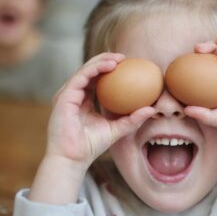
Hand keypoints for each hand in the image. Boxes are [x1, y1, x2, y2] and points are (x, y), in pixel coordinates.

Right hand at [30, 53, 155, 203]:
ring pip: (85, 70)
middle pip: (89, 70)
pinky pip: (81, 77)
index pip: (95, 79)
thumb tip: (152, 109)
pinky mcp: (64, 96)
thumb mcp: (117, 130)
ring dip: (101, 61)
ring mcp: (67, 94)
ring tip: (118, 59)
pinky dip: (95, 69)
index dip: (109, 69)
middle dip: (106, 59)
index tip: (128, 66)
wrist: (73, 158)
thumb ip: (132, 119)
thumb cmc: (91, 146)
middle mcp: (74, 94)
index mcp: (83, 100)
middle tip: (124, 57)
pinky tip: (109, 66)